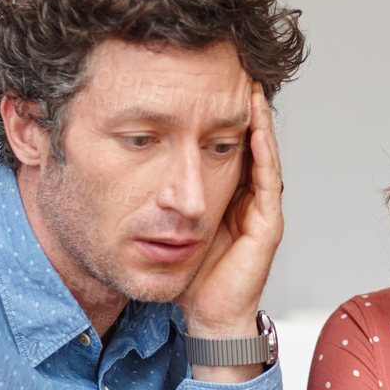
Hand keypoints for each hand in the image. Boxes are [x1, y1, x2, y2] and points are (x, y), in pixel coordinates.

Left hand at [179, 83, 281, 340]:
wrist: (206, 317)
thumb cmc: (188, 278)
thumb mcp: (164, 227)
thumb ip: (155, 200)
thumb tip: (122, 167)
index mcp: (224, 197)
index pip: (225, 146)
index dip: (219, 116)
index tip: (208, 84)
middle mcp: (245, 199)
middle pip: (246, 143)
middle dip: (242, 109)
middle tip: (236, 73)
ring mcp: (260, 210)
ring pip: (261, 154)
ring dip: (257, 121)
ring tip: (250, 88)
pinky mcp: (267, 224)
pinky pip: (267, 179)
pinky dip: (262, 151)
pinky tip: (254, 127)